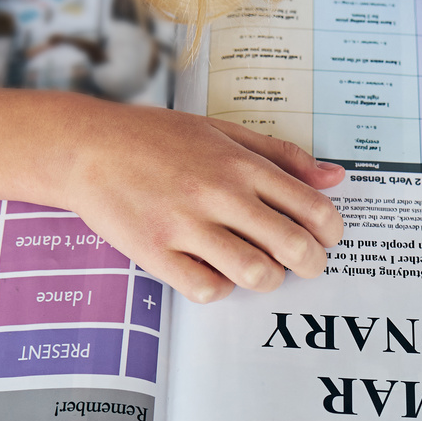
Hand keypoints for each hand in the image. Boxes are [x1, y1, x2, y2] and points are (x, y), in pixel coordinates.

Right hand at [65, 105, 345, 302]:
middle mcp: (219, 193)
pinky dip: (218, 288)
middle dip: (311, 264)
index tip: (324, 238)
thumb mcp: (223, 131)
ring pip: (256, 273)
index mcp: (240, 163)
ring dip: (267, 279)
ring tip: (258, 268)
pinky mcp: (155, 252)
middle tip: (303, 264)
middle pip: (294, 247)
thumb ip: (282, 155)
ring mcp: (186, 225)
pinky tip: (212, 272)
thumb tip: (335, 178)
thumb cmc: (156, 138)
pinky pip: (208, 289)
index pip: (312, 208)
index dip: (330, 233)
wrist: (86, 146)